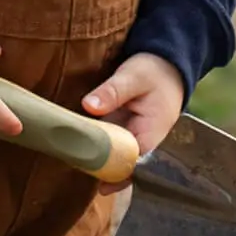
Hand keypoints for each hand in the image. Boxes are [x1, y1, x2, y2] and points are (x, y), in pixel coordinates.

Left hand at [82, 52, 184, 194]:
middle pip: (117, 164)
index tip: (87, 168)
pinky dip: (93, 143)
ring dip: (92, 156)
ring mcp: (129, 138)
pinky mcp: (120, 131)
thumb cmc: (155, 72)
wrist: (166, 64)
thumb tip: (88, 106)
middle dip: (96, 166)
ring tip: (69, 154)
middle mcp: (140, 143)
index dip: (108, 171)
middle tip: (70, 161)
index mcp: (150, 136)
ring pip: (110, 156)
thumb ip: (113, 92)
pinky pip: (106, 144)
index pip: (129, 165)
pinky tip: (75, 141)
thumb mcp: (134, 76)